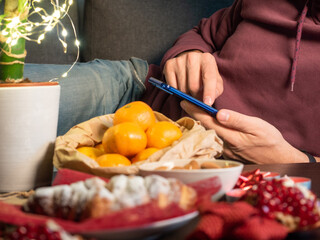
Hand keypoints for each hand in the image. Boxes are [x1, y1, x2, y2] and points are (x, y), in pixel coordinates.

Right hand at [163, 50, 222, 105]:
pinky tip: (181, 86)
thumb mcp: (215, 80)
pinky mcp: (169, 65)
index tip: (207, 103)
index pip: (209, 77)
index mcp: (207, 59)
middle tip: (198, 98)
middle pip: (193, 86)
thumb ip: (216, 90)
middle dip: (196, 97)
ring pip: (182, 88)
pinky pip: (172, 87)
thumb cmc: (204, 74)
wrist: (190, 62)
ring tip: (190, 91)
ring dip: (186, 95)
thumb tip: (208, 101)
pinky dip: (177, 91)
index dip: (208, 91)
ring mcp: (179, 60)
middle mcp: (193, 57)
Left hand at [180, 101, 308, 163]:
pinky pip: (215, 138)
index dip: (195, 111)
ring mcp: (225, 150)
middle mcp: (223, 145)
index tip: (184, 101)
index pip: (207, 121)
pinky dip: (210, 129)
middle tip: (186, 103)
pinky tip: (208, 124)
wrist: (277, 159)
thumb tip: (219, 113)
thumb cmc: (269, 141)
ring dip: (201, 122)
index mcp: (230, 136)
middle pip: (205, 128)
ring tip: (193, 111)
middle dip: (194, 115)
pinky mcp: (228, 152)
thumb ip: (237, 120)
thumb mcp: (257, 126)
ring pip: (209, 134)